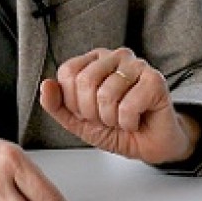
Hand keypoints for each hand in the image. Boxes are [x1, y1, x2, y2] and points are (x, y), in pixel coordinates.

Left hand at [39, 48, 199, 164]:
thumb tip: (46, 86)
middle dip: (91, 112)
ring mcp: (137, 65)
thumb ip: (57, 105)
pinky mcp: (155, 80)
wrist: (149, 144)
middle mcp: (115, 56)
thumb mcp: (78, 121)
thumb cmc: (116, 128)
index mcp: (94, 60)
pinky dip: (128, 123)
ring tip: (122, 119)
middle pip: (85, 80)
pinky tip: (136, 120)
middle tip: (106, 118)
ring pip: (106, 94)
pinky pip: (128, 106)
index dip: (73, 101)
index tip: (87, 112)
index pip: (68, 72)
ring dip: (111, 119)